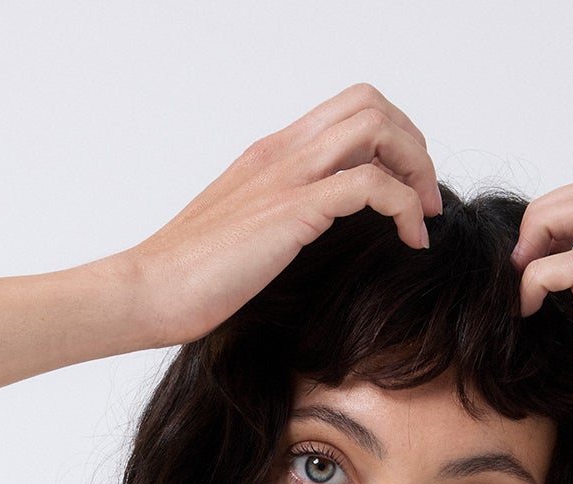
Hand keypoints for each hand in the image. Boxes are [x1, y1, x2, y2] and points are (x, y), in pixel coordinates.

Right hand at [121, 84, 442, 350]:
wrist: (146, 291)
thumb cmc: (186, 280)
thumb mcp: (243, 238)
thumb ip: (280, 224)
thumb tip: (313, 246)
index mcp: (271, 156)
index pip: (348, 111)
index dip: (392, 139)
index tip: (408, 190)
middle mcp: (283, 153)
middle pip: (371, 104)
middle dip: (414, 146)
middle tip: (426, 200)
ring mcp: (287, 176)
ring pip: (378, 128)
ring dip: (417, 168)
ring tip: (424, 217)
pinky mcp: (293, 211)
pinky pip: (370, 184)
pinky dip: (405, 206)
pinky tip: (410, 241)